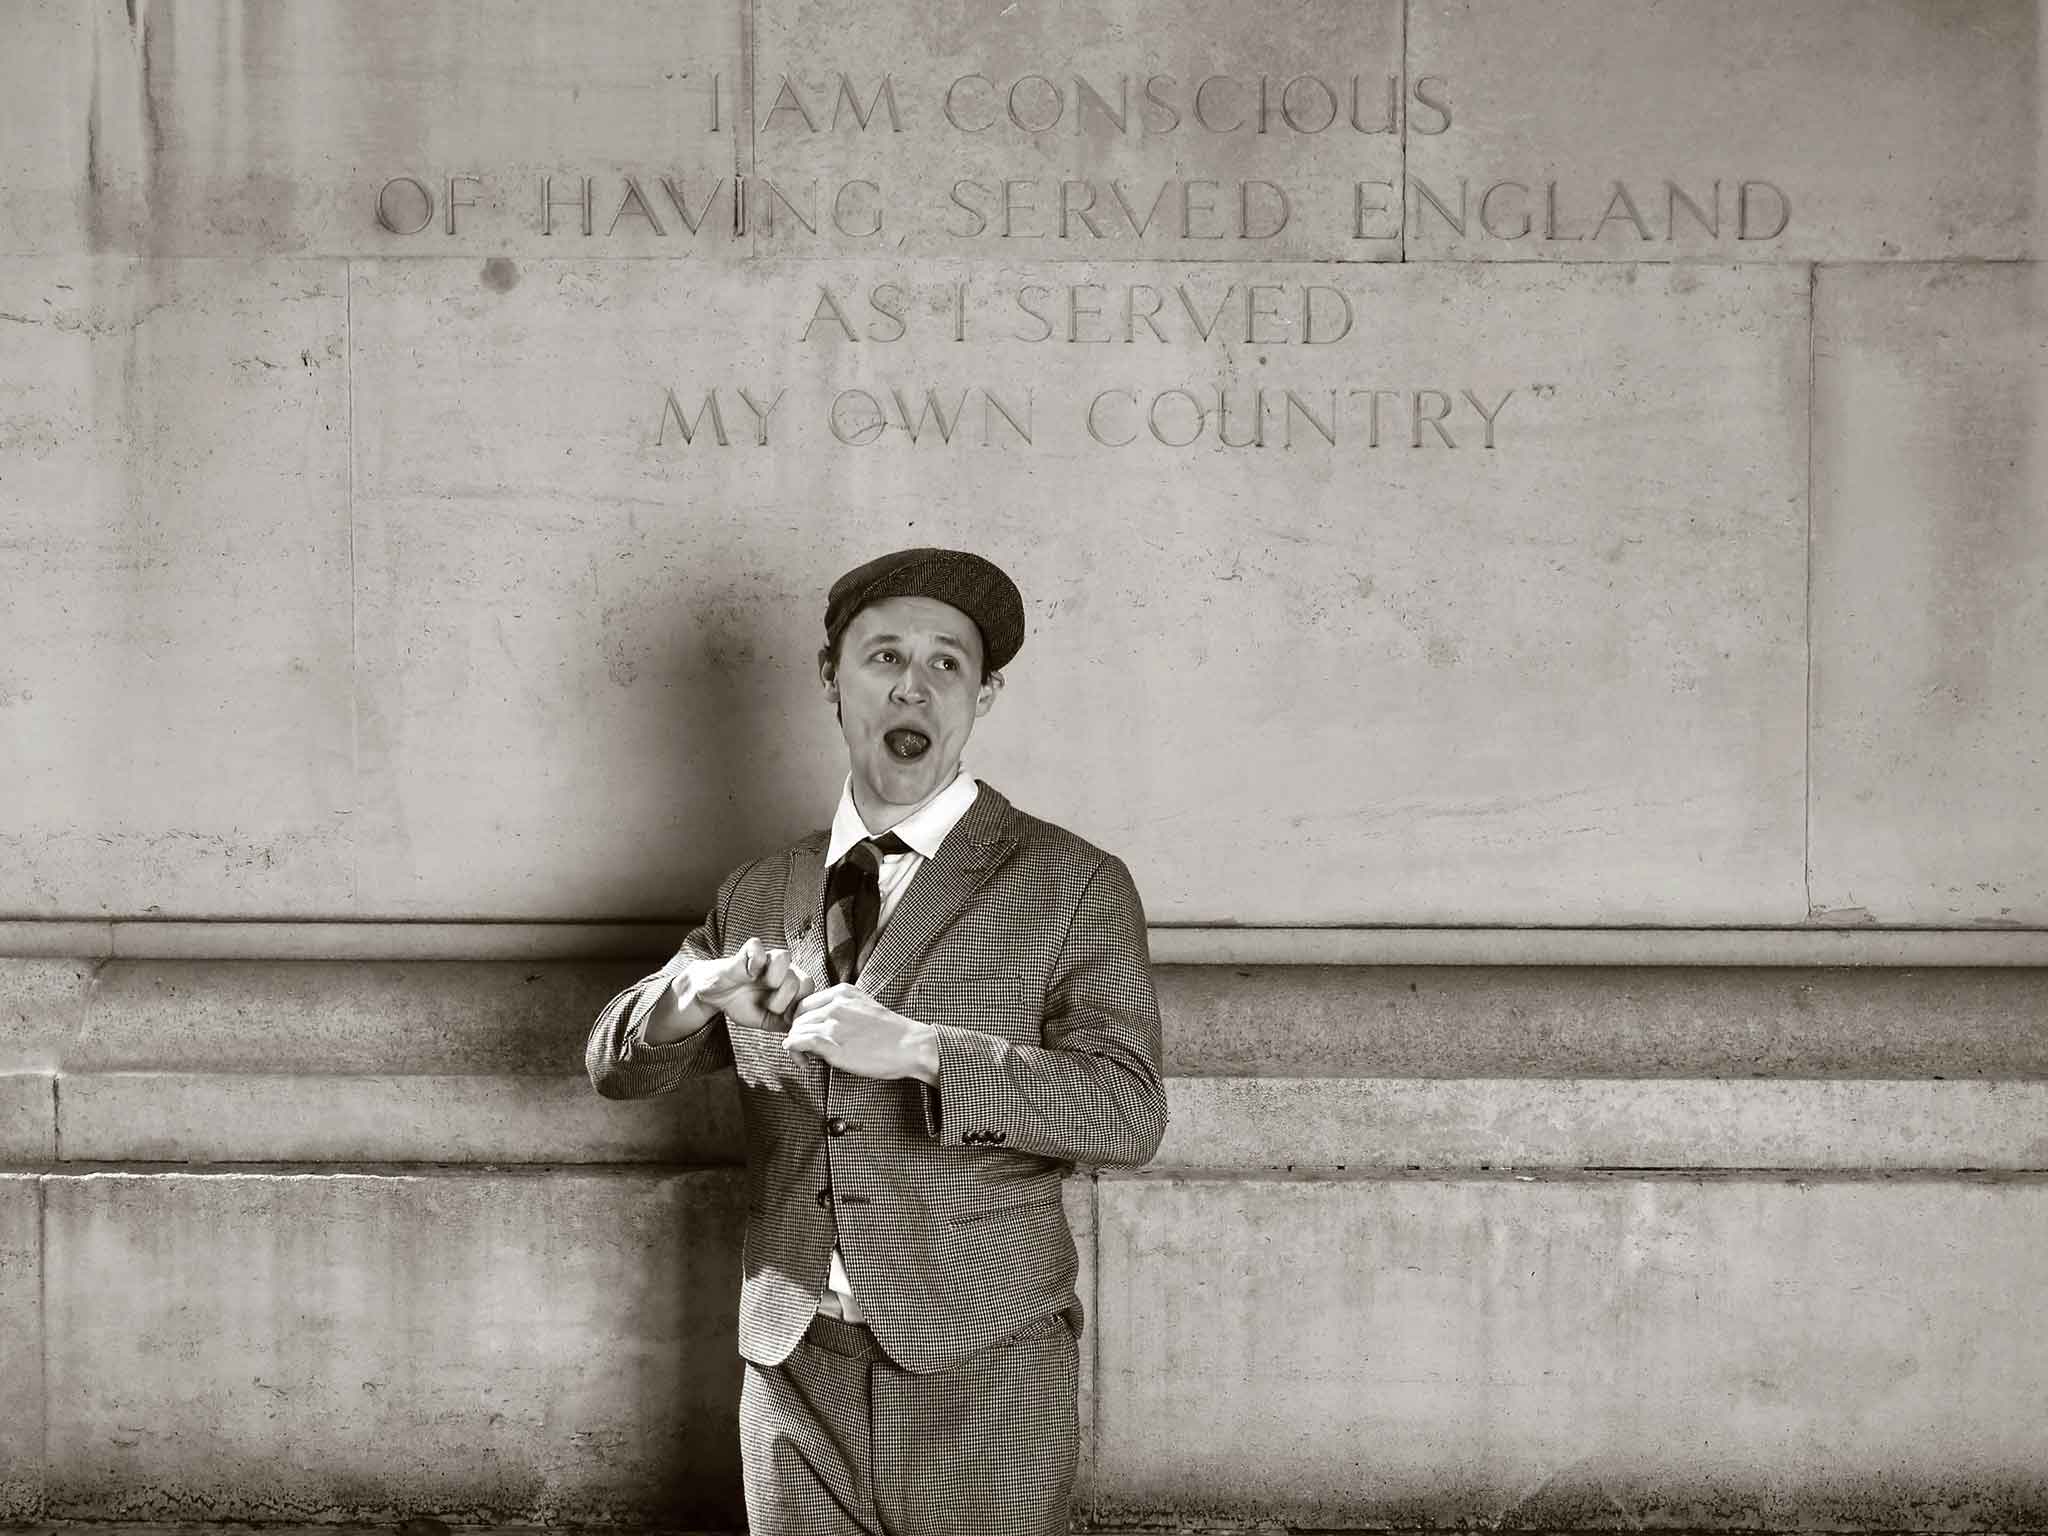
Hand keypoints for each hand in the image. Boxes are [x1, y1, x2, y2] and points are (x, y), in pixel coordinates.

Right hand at [683, 937, 815, 1029]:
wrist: (717, 997)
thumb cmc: (745, 1006)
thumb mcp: (768, 1022)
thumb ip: (787, 1025)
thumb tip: (804, 1040)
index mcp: (793, 984)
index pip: (810, 991)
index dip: (797, 1007)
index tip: (781, 1017)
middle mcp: (785, 969)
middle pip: (803, 978)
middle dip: (786, 998)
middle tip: (769, 1006)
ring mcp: (767, 958)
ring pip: (784, 957)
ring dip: (774, 977)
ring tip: (761, 986)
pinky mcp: (748, 951)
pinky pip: (757, 947)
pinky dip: (754, 963)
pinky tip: (748, 974)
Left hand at [785, 984, 939, 1081]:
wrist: (909, 1046)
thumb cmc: (890, 1033)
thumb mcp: (864, 1007)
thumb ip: (841, 1009)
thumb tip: (820, 1025)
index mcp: (842, 992)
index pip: (804, 1004)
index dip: (802, 1022)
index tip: (809, 1036)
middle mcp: (834, 1004)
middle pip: (797, 1017)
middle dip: (798, 1035)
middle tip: (807, 1052)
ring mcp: (832, 1023)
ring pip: (795, 1030)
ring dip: (796, 1047)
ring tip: (808, 1060)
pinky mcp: (832, 1044)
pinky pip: (797, 1042)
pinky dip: (794, 1053)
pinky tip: (804, 1062)